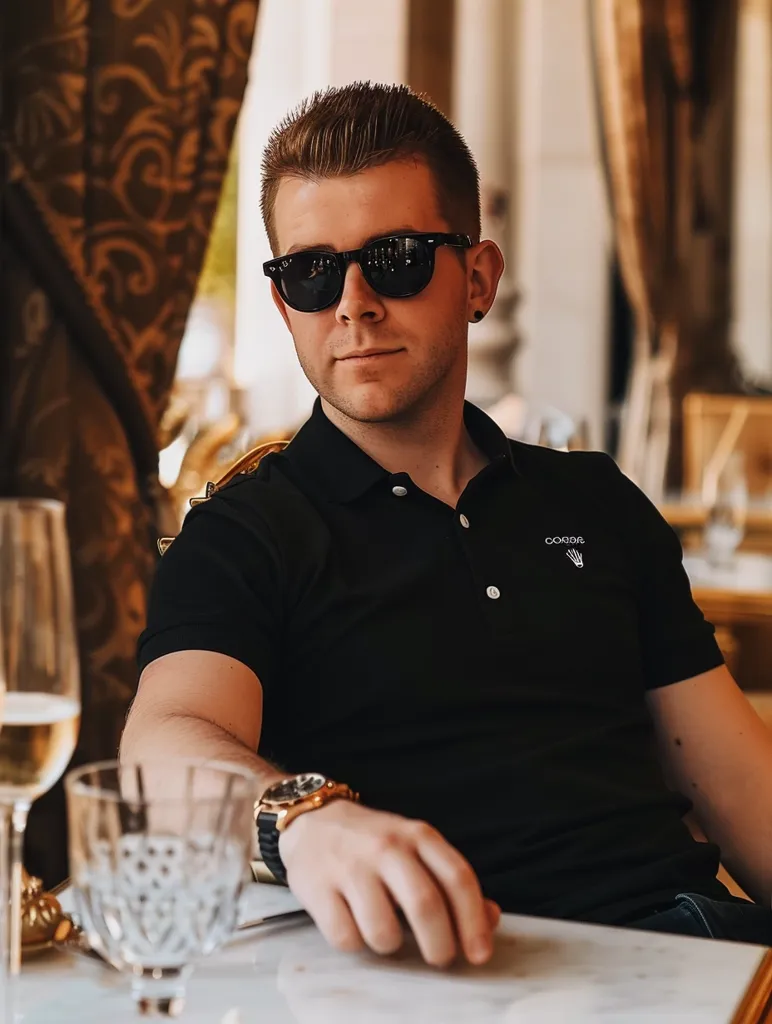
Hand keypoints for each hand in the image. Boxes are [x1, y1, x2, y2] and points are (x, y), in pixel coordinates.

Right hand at [278, 799, 499, 966]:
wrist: (313, 820)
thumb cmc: (374, 842)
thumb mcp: (418, 848)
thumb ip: (453, 882)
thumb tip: (490, 918)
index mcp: (418, 836)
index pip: (457, 878)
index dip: (474, 921)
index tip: (479, 954)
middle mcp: (387, 847)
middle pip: (425, 905)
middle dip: (440, 945)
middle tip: (440, 958)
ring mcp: (351, 867)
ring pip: (383, 931)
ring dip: (391, 945)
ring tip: (387, 932)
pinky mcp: (318, 888)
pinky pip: (346, 937)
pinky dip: (355, 943)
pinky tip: (354, 924)